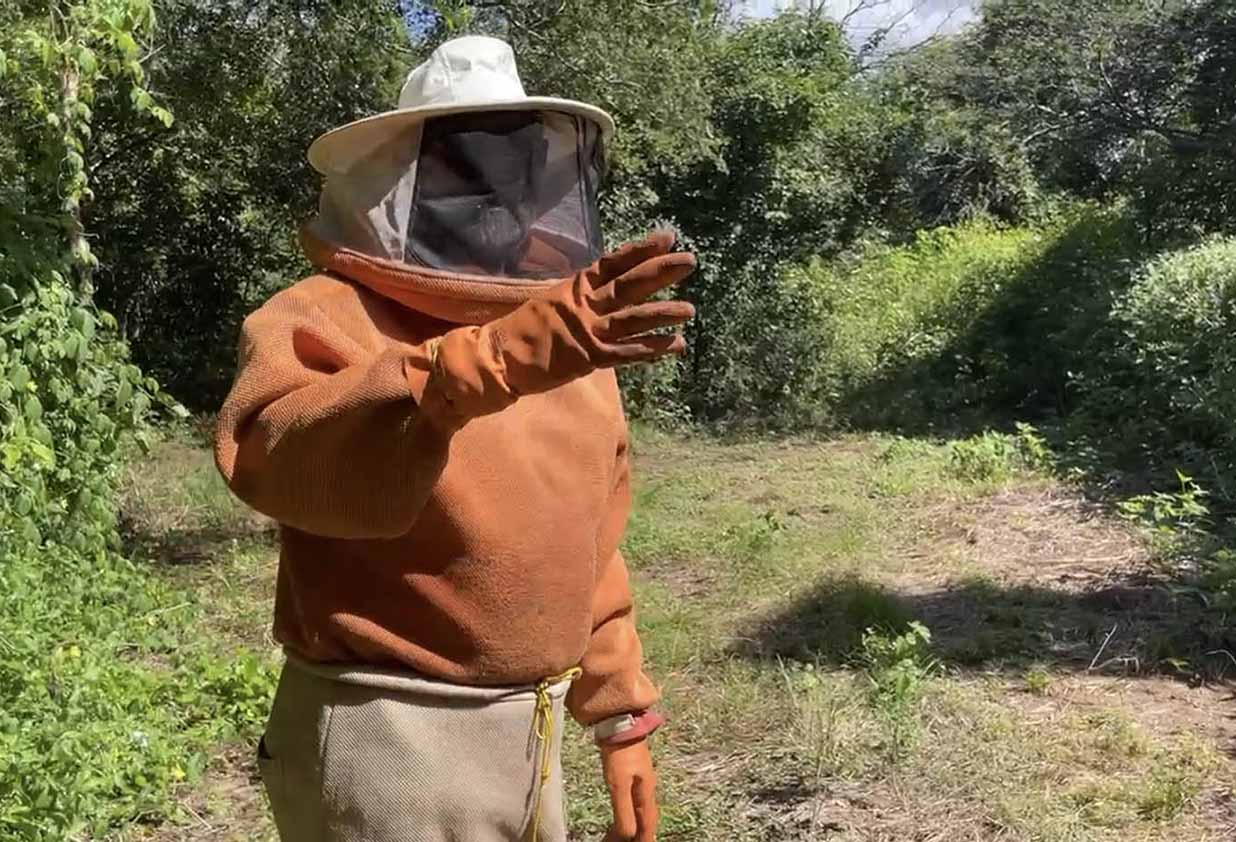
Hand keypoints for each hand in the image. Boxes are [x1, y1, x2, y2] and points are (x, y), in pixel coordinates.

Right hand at [488, 230, 695, 396]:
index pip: (613, 263)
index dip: (641, 250)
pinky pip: (628, 351)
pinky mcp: (589, 357)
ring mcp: (588, 331)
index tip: (667, 237)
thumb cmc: (524, 331)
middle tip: (690, 261)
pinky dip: (652, 348)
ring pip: (633, 318)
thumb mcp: (552, 303)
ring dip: (663, 312)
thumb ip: (580, 297)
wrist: (498, 358)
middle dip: (660, 272)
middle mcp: (584, 305)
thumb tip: (605, 288)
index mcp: (574, 288)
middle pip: (629, 284)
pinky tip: (675, 344)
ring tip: (690, 308)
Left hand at [600, 739, 657, 841]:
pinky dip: (628, 812)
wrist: (620, 723)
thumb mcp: (619, 784)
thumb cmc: (620, 754)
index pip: (648, 824)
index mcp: (646, 793)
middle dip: (639, 834)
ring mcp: (640, 779)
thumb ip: (624, 810)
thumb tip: (629, 835)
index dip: (645, 839)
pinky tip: (623, 813)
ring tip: (622, 835)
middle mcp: (647, 788)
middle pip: (646, 818)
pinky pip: (633, 800)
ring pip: (640, 809)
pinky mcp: (632, 772)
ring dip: (633, 824)